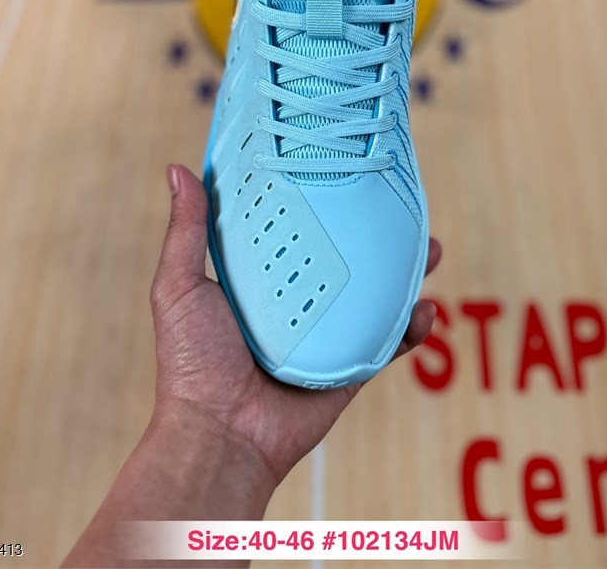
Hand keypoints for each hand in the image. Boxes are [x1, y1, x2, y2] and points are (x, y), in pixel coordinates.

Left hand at [151, 164, 441, 487]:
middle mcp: (295, 302)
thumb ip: (187, 232)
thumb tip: (177, 170)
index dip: (317, 201)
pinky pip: (386, 343)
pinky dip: (410, 328)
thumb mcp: (180, 287)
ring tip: (429, 248)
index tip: (340, 170)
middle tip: (398, 206)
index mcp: (258, 279)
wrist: (219, 435)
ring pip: (374, 295)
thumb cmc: (191, 363)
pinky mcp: (348, 366)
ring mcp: (325, 334)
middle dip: (374, 233)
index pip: (293, 230)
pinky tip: (424, 309)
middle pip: (343, 257)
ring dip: (405, 273)